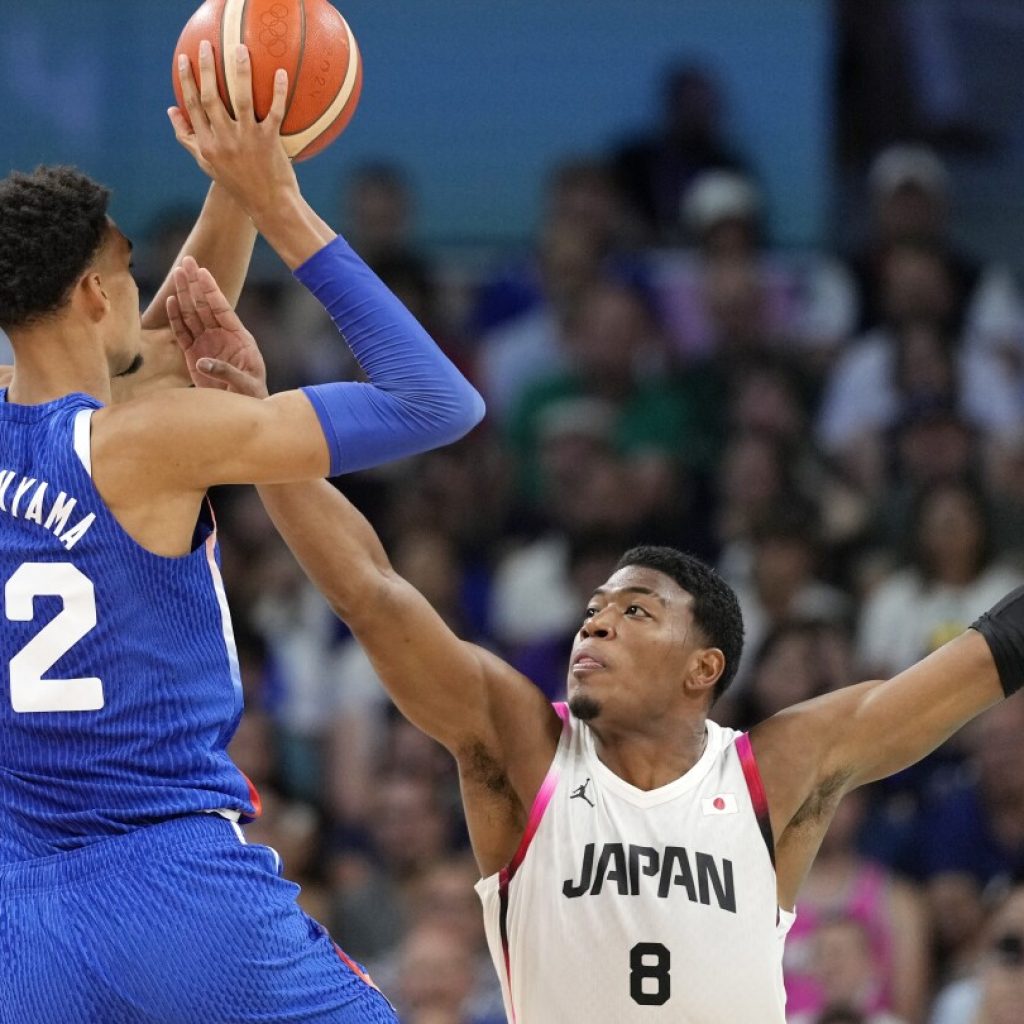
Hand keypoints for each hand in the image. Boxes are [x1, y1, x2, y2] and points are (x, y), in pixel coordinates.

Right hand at [166, 256, 268, 398]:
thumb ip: (227, 372)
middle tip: (186, 261)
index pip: (222, 309)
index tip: (202, 272)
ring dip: (184, 294)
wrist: (242, 406)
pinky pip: (183, 333)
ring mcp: (207, 343)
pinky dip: (176, 318)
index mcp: (238, 337)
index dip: (212, 291)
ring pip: (192, 314)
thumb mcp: (245, 384)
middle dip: (195, 284)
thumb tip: (203, 362)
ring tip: (177, 273)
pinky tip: (171, 301)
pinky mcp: (194, 355)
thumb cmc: (250, 394)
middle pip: (205, 305)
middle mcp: (221, 336)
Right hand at [169, 41, 297, 220]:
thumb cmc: (238, 183)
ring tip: (240, 49)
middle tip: (207, 46)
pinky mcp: (269, 142)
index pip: (193, 106)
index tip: (185, 58)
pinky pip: (275, 112)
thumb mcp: (208, 164)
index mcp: (207, 145)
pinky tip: (280, 73)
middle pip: (210, 98)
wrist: (268, 205)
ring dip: (240, 72)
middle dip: (206, 69)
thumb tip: (171, 110)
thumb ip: (188, 137)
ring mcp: (247, 140)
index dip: (187, 81)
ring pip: (241, 99)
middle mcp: (224, 141)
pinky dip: (278, 92)